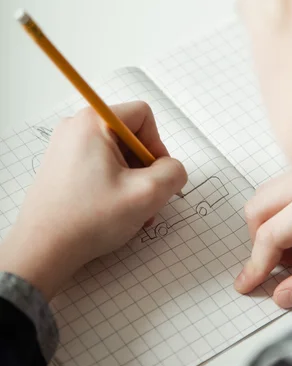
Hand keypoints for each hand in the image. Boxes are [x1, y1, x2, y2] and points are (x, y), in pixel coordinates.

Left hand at [0, 102, 186, 300]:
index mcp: (94, 122)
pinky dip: (113, 186)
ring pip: (116, 156)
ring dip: (131, 182)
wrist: (43, 249)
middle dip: (144, 169)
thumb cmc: (88, 219)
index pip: (143, 116)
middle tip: (144, 199)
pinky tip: (113, 212)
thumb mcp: (146, 194)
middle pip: (130, 137)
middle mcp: (76, 128)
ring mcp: (66, 147)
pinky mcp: (62, 167)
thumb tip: (172, 169)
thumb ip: (173, 173)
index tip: (155, 176)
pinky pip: (100, 167)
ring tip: (131, 212)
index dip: (157, 145)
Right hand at [235, 172, 291, 307]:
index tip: (247, 283)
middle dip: (259, 241)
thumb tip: (284, 294)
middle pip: (257, 208)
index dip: (256, 264)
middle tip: (281, 266)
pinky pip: (283, 191)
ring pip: (267, 196)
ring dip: (271, 226)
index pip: (271, 235)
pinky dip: (284, 214)